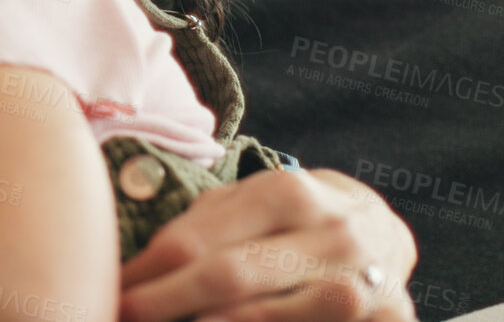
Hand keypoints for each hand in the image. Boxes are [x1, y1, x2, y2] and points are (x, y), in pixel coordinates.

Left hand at [120, 167, 419, 321]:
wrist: (385, 232)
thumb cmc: (292, 219)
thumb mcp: (250, 204)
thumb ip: (199, 225)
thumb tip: (135, 268)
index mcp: (288, 193)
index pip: (197, 240)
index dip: (145, 272)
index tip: (109, 292)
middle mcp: (331, 236)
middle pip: (230, 278)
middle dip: (166, 302)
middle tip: (123, 314)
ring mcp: (366, 284)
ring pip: (274, 318)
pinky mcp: (393, 321)